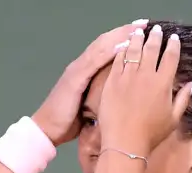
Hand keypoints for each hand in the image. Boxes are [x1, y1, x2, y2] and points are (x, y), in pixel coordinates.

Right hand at [31, 21, 147, 145]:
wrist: (46, 130)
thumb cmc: (68, 122)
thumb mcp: (90, 107)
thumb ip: (103, 97)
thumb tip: (122, 98)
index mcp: (85, 71)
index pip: (106, 48)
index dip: (123, 37)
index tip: (142, 31)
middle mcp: (80, 66)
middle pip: (105, 42)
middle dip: (125, 31)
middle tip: (145, 23)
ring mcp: (76, 70)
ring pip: (101, 46)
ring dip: (120, 36)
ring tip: (138, 28)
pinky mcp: (74, 79)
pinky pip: (94, 61)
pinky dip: (109, 51)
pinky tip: (123, 45)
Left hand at [98, 25, 191, 156]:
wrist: (124, 143)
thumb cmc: (151, 135)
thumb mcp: (173, 118)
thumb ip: (184, 99)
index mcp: (163, 83)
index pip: (171, 57)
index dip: (173, 45)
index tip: (173, 38)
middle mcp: (146, 76)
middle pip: (152, 49)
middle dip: (156, 37)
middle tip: (157, 30)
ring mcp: (127, 77)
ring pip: (134, 51)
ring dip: (138, 39)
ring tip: (140, 31)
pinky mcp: (112, 81)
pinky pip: (118, 60)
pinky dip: (122, 50)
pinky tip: (124, 46)